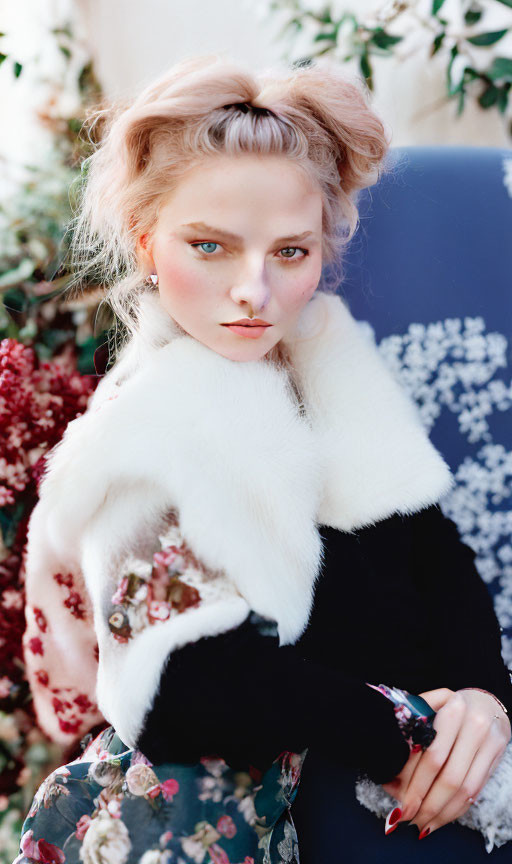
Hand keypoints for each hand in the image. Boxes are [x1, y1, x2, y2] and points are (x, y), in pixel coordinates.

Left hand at [382, 687, 510, 838]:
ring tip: (422, 825)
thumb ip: (409, 736)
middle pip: (448, 777)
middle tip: (407, 819)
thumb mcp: (427, 708)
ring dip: (442, 813)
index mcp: (451, 710)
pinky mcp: (498, 755)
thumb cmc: (446, 707)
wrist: (484, 700)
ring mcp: (489, 741)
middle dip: (426, 805)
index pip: (431, 757)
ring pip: (465, 789)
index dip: (415, 786)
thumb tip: (390, 780)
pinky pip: (477, 790)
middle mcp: (473, 725)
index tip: (399, 806)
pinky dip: (458, 809)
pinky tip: (442, 817)